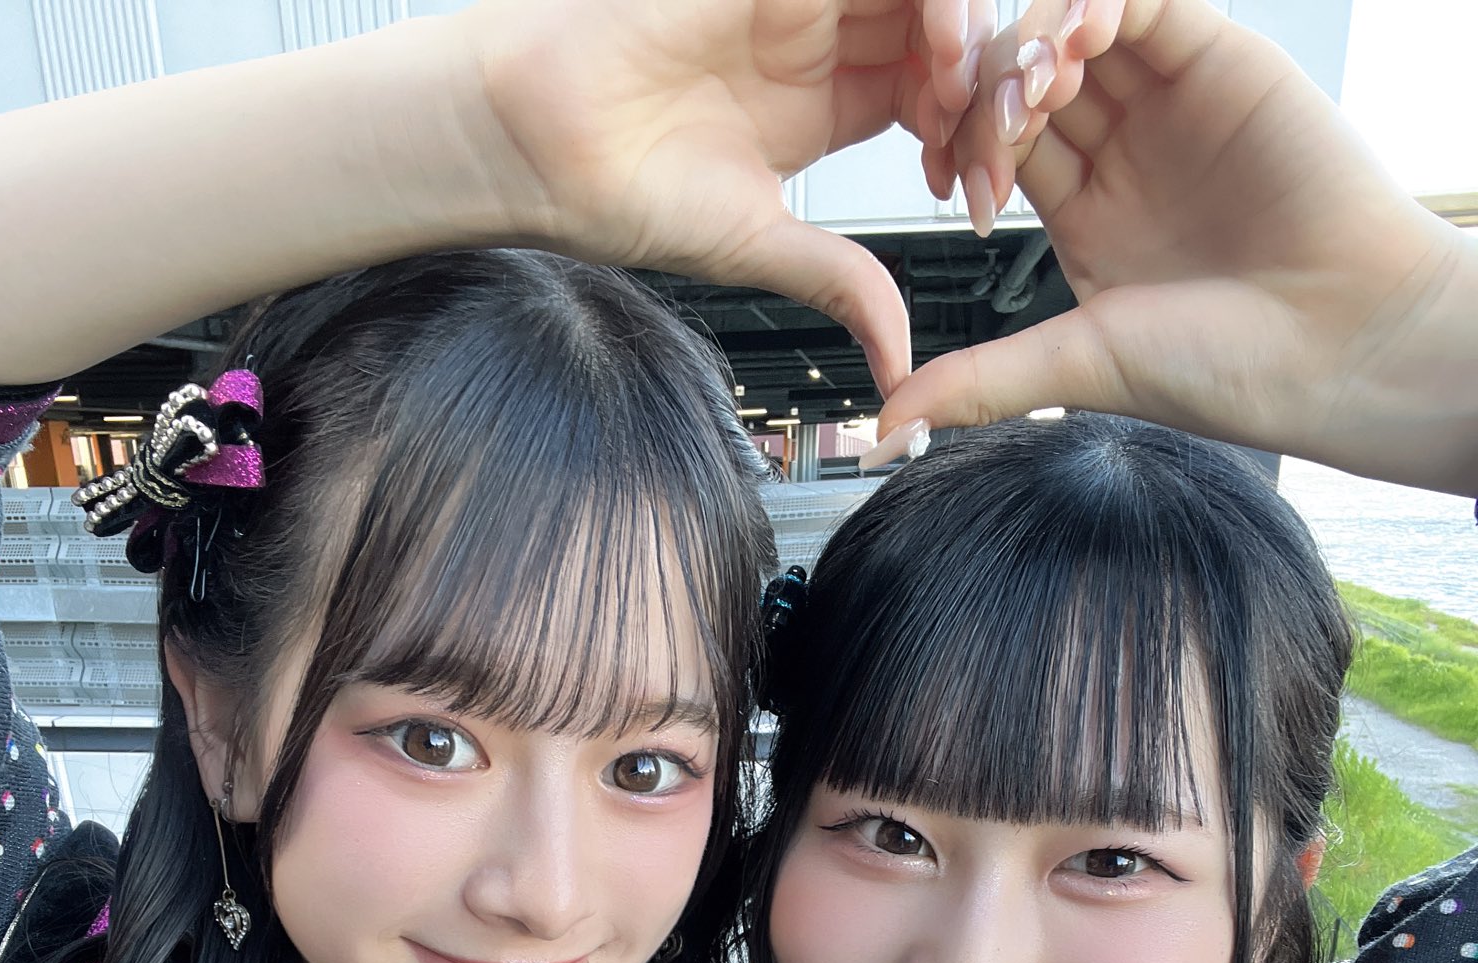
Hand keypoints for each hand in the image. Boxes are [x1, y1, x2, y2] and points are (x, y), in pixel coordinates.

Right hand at [469, 0, 949, 395]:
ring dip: (966, 25)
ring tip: (960, 86)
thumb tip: (897, 366)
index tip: (979, 193)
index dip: (976, 135)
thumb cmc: (618, 189)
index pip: (938, 92)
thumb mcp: (758, 246)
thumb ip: (840, 285)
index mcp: (826, 100)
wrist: (534, 136)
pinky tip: (933, 40)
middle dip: (990, 78)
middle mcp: (821, 33)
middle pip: (947, 26)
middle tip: (991, 137)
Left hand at [874, 0, 1477, 491]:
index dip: (963, 152)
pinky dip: (1098, 3)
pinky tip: (1079, 39)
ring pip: (1072, 27)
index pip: (994, 145)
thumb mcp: (1079, 367)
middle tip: (990, 134)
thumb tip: (890, 418)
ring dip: (1032, 44)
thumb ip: (983, 379)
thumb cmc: (1227, 366)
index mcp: (1082, 212)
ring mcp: (1167, 98)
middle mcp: (1120, 148)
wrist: (1337, 346)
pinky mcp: (1218, 56)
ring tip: (1034, 88)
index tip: (960, 194)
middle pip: (1020, 77)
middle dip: (986, 96)